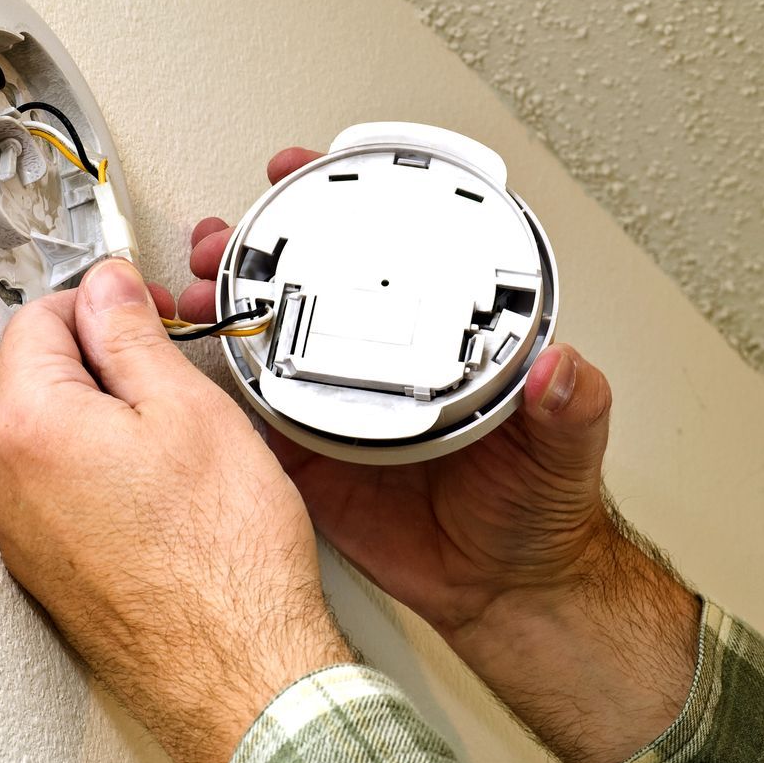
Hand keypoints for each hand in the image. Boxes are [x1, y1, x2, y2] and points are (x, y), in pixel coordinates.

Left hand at [0, 259, 352, 762]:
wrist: (238, 666)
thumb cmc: (223, 553)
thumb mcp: (186, 408)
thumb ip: (130, 334)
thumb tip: (106, 290)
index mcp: (31, 429)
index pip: (35, 320)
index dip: (95, 300)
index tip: (138, 307)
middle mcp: (8, 485)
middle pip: (39, 380)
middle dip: (101, 360)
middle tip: (169, 372)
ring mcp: (25, 536)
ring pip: (55, 438)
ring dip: (106, 418)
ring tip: (176, 439)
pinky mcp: (52, 570)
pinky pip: (65, 492)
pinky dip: (104, 471)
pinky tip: (163, 491)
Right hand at [180, 148, 699, 762]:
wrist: (502, 591)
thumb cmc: (538, 511)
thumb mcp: (566, 449)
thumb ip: (571, 407)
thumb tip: (564, 365)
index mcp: (441, 347)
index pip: (392, 261)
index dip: (347, 208)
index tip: (309, 171)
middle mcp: (385, 367)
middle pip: (311, 292)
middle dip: (258, 252)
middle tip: (223, 236)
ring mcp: (343, 411)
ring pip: (273, 347)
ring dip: (228, 311)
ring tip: (194, 289)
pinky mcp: (314, 460)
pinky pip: (259, 422)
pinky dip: (221, 395)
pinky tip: (192, 369)